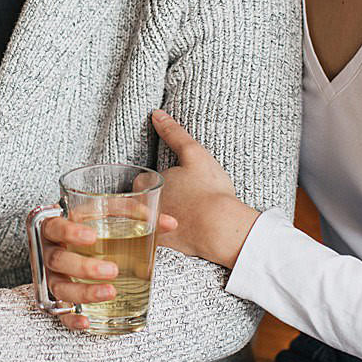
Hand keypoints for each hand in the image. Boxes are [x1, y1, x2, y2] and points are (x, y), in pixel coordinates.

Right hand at [35, 210, 180, 328]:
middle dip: (84, 266)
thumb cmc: (92, 231)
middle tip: (112, 270)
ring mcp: (52, 276)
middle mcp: (50, 252)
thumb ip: (137, 218)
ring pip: (59, 286)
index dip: (69, 231)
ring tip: (111, 292)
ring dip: (83, 291)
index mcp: (57, 228)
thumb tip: (170, 223)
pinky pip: (58, 312)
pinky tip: (87, 321)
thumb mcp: (109, 219)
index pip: (56, 227)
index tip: (91, 236)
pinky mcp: (56, 298)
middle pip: (58, 259)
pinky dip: (71, 319)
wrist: (73, 248)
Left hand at [149, 109, 259, 267]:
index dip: (156, 182)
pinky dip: (164, 240)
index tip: (173, 184)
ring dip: (156, 221)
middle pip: (140, 203)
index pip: (140, 182)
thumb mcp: (194, 154)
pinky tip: (181, 237)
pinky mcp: (163, 247)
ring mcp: (150, 229)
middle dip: (151, 202)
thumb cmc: (208, 190)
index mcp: (144, 185)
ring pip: (147, 222)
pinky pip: (157, 243)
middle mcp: (141, 208)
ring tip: (182, 219)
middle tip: (180, 202)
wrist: (220, 227)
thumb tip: (156, 113)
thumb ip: (174, 133)